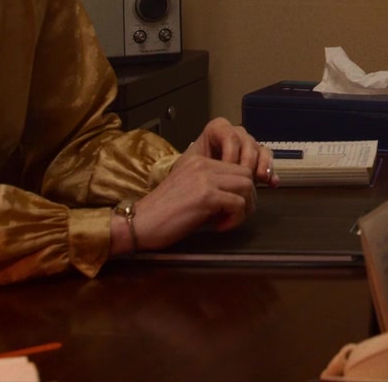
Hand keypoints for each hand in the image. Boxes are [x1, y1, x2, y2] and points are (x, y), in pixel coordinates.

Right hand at [118, 154, 255, 252]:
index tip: (230, 208)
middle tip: (234, 216)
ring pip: (246, 187)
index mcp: (198, 160)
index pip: (236, 168)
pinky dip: (235, 219)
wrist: (139, 223)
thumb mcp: (190, 191)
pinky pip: (238, 204)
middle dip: (247, 198)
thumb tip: (240, 199)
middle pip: (246, 175)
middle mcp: (203, 164)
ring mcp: (205, 178)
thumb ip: (213, 188)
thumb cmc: (162, 214)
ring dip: (244, 208)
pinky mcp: (206, 196)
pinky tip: (220, 227)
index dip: (240, 190)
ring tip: (227, 221)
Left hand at [186, 117, 274, 184]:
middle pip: (247, 142)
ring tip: (261, 178)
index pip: (229, 134)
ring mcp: (247, 146)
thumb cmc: (189, 174)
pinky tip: (272, 183)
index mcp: (217, 129)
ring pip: (260, 149)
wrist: (194, 186)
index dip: (230, 152)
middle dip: (247, 161)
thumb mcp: (189, 165)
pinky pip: (267, 161)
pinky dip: (271, 172)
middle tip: (244, 178)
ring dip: (262, 164)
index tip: (225, 169)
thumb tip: (214, 171)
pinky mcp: (257, 160)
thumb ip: (200, 164)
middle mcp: (235, 134)